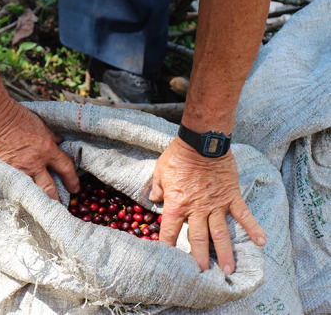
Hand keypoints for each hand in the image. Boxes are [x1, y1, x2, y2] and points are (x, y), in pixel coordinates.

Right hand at [0, 99, 79, 199]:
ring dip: (36, 202)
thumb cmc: (15, 116)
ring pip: (30, 193)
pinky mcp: (2, 174)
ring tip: (40, 210)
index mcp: (46, 150)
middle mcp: (34, 164)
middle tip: (60, 207)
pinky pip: (11, 189)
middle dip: (56, 200)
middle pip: (49, 189)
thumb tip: (59, 142)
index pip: (65, 169)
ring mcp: (17, 171)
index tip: (75, 188)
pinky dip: (16, 195)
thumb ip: (50, 136)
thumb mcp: (40, 124)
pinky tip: (18, 202)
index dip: (72, 180)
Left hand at [150, 137, 265, 273]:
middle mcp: (197, 209)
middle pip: (198, 238)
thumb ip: (157, 189)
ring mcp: (216, 204)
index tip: (168, 259)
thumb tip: (154, 200)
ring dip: (225, 252)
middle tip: (203, 274)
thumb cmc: (178, 156)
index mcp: (177, 204)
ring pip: (221, 233)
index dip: (167, 246)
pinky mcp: (232, 196)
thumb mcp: (160, 171)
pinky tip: (261, 242)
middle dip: (199, 257)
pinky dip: (253, 228)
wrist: (202, 142)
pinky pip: (243, 215)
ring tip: (229, 270)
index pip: (170, 231)